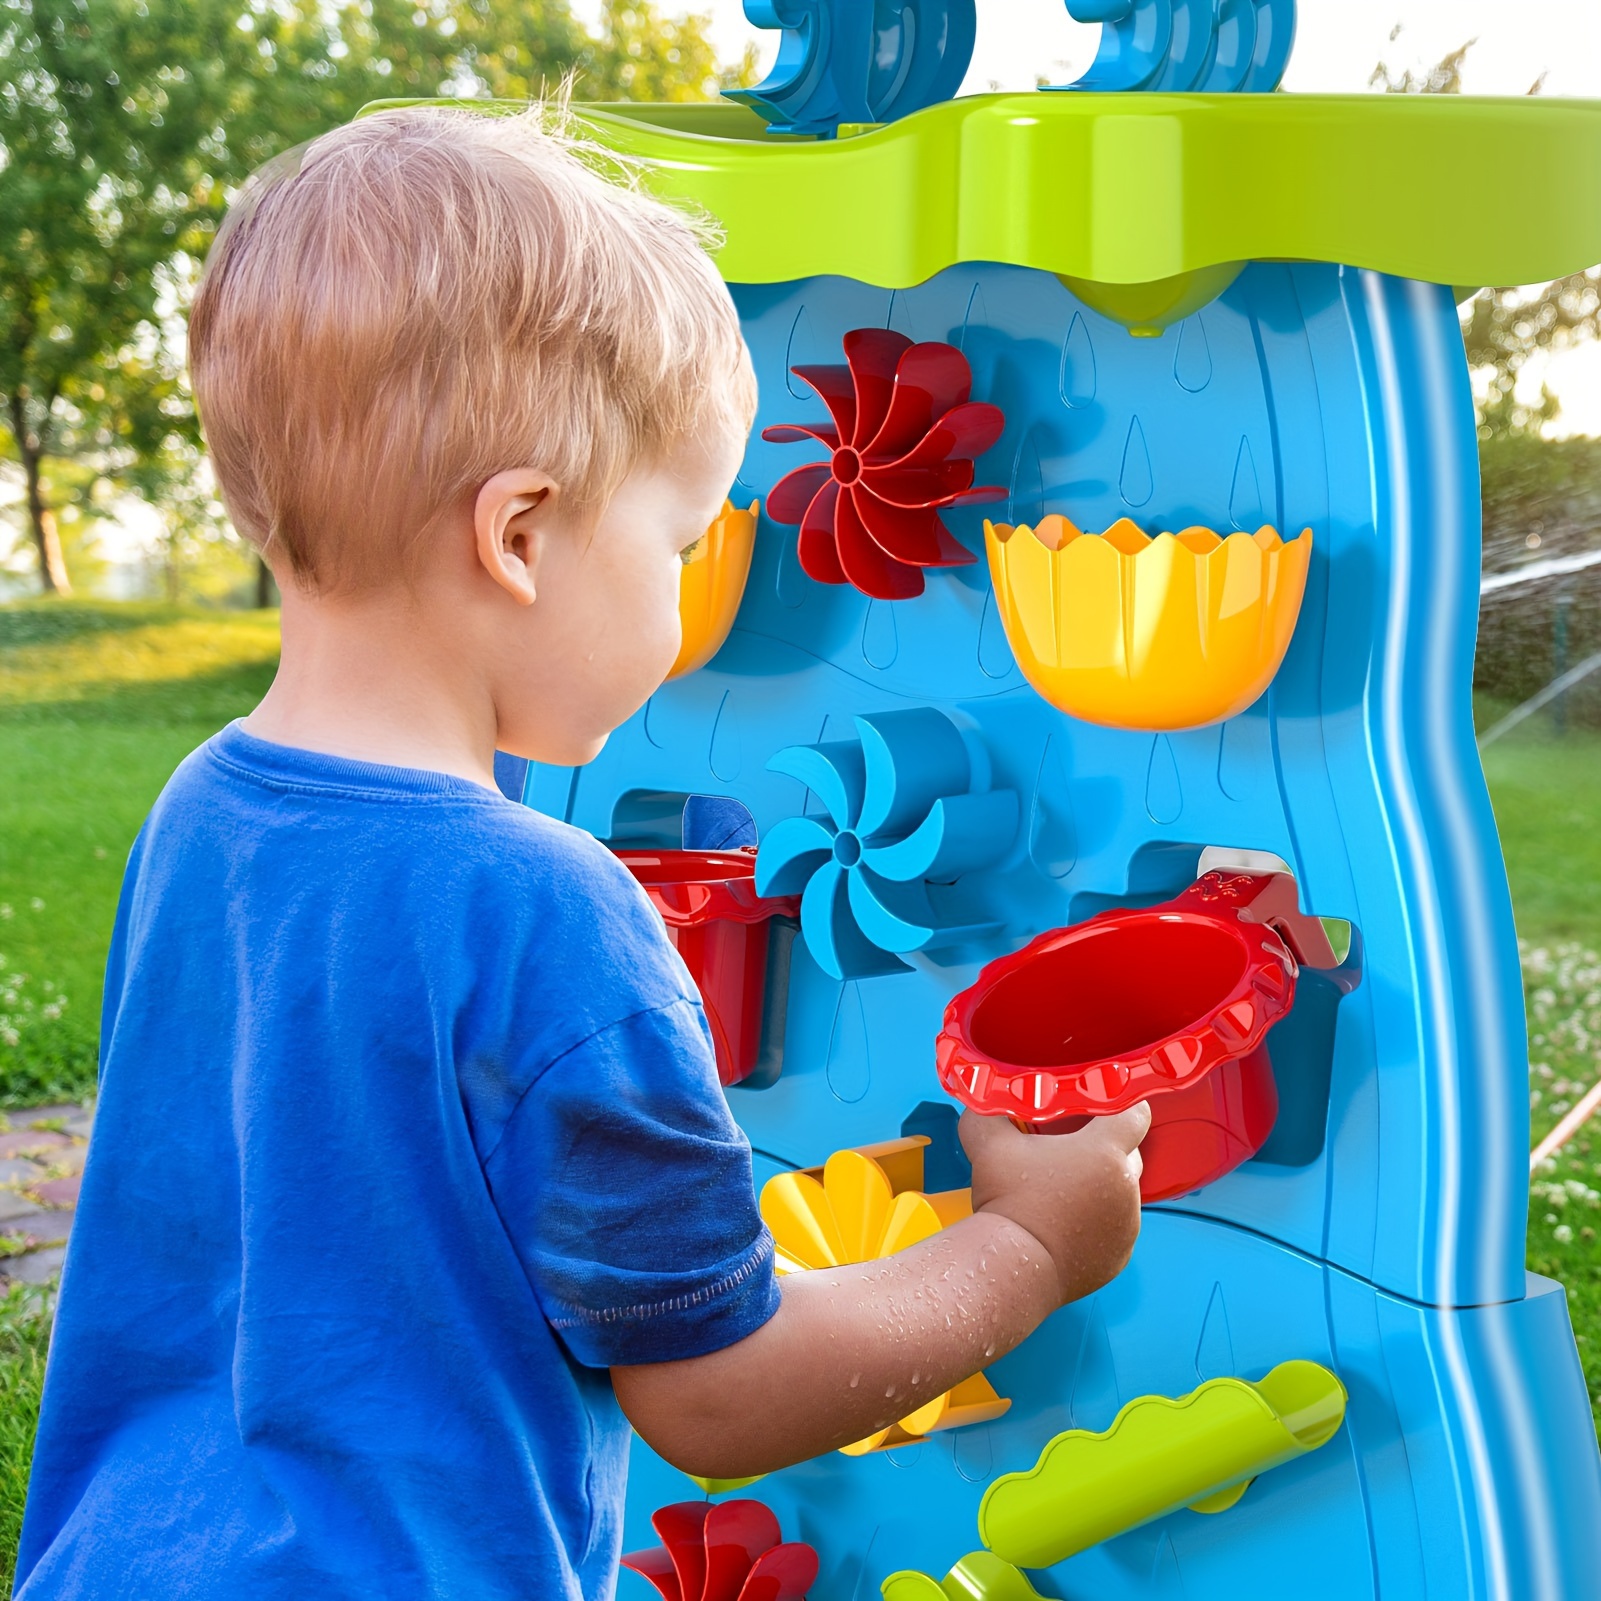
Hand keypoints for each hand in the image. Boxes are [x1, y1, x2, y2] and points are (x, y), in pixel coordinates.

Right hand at [961, 1104, 1149, 1307]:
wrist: (1011, 1267)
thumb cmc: (1006, 1201)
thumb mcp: (988, 1142)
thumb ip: (988, 1111)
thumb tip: (985, 1100)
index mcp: (1105, 1152)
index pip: (1136, 1115)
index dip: (1122, 1106)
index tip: (1103, 1106)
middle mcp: (1125, 1187)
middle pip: (1130, 1154)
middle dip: (1106, 1149)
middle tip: (1071, 1150)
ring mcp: (1126, 1226)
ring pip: (1122, 1194)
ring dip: (1101, 1188)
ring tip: (1063, 1193)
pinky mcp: (1119, 1256)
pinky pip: (1115, 1229)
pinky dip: (1098, 1224)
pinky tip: (1066, 1224)